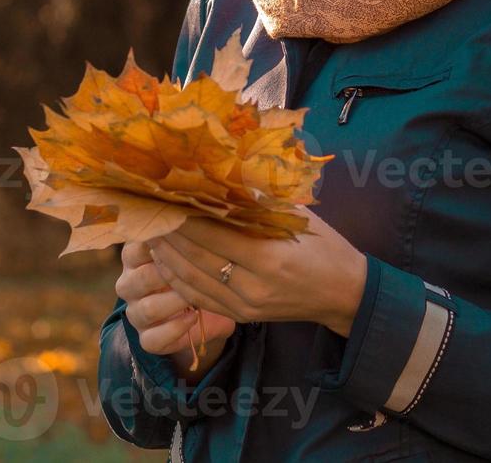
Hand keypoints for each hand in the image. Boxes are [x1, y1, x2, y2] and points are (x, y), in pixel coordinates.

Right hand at [117, 240, 235, 376]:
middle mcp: (130, 284)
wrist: (204, 310)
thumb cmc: (198, 270)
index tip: (182, 242)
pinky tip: (193, 318)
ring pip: (145, 310)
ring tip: (196, 296)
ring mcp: (136, 313)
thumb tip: (205, 220)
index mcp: (135, 257)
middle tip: (193, 271)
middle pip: (137, 280)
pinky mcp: (146, 338)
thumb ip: (191, 238)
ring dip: (173, 303)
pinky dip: (175, 329)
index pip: (134, 248)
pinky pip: (152, 339)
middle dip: (167, 276)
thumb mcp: (195, 251)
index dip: (158, 246)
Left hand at [146, 209, 368, 337]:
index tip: (162, 196)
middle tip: (147, 212)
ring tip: (150, 233)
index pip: (210, 234)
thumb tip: (219, 175)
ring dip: (166, 256)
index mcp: (268, 257)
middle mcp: (251, 285)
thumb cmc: (323, 245)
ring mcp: (243, 305)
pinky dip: (177, 278)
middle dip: (167, 234)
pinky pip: (198, 297)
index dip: (181, 216)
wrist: (344, 292)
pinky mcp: (240, 316)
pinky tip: (166, 261)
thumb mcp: (296, 215)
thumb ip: (257, 200)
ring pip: (190, 280)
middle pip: (194, 257)